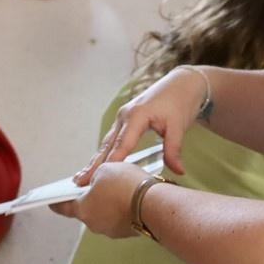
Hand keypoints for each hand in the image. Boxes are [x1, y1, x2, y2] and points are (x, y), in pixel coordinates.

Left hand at [51, 161, 150, 238]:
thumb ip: (95, 175)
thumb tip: (95, 182)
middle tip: (97, 184)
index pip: (63, 207)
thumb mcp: (105, 169)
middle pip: (87, 209)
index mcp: (83, 210)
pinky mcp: (129, 232)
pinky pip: (121, 218)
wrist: (155, 203)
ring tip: (120, 187)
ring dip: (109, 203)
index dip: (57, 201)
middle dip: (91, 197)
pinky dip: (123, 208)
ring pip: (106, 214)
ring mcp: (113, 230)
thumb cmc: (126, 185)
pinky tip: (131, 196)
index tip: (51, 201)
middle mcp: (95, 224)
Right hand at [75, 65, 205, 182]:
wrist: (182, 83)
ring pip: (106, 142)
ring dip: (95, 160)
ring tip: (81, 177)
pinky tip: (97, 164)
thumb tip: (178, 171)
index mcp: (136, 115)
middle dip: (94, 164)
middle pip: (107, 144)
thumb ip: (174, 149)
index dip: (111, 161)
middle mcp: (124, 116)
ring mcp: (122, 117)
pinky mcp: (125, 120)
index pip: (122, 144)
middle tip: (80, 181)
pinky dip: (103, 153)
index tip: (102, 177)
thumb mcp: (178, 126)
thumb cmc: (180, 101)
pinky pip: (111, 139)